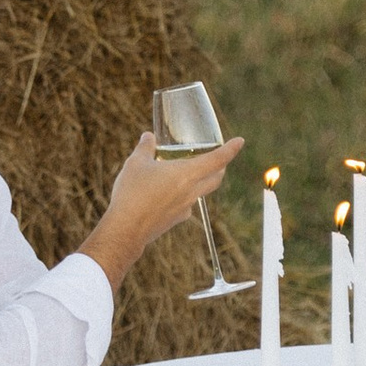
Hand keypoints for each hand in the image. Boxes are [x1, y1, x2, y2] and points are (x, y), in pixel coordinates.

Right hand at [85, 128, 243, 285]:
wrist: (126, 229)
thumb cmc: (132, 193)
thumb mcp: (136, 163)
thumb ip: (145, 147)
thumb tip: (148, 136)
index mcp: (186, 174)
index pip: (217, 159)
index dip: (230, 149)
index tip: (240, 141)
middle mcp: (191, 191)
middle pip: (216, 178)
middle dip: (220, 167)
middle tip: (217, 158)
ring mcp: (185, 208)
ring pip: (201, 192)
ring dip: (201, 181)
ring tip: (187, 173)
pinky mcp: (176, 219)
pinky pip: (186, 204)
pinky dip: (184, 196)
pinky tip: (168, 194)